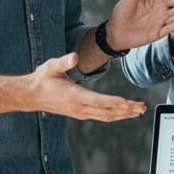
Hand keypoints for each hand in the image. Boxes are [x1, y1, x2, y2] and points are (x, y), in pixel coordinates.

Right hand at [21, 53, 146, 120]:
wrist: (31, 96)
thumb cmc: (42, 79)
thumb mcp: (51, 66)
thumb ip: (63, 61)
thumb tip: (74, 57)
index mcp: (75, 96)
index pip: (99, 101)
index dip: (115, 103)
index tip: (128, 103)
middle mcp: (80, 107)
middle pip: (107, 112)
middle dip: (126, 110)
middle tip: (142, 107)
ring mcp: (81, 112)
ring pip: (107, 116)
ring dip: (124, 114)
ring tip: (139, 111)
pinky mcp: (81, 113)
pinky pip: (102, 116)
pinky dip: (115, 115)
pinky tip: (124, 113)